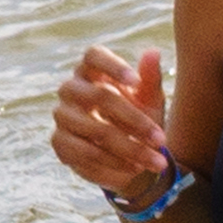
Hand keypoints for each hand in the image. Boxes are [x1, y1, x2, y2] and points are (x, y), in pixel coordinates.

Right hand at [51, 45, 168, 206]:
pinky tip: (135, 171)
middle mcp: (71, 90)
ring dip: (130, 149)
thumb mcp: (150, 100)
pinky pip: (86, 154)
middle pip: (97, 96)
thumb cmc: (139, 116)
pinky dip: (113, 165)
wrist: (126, 153)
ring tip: (157, 162)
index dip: (111, 66)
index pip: (93, 56)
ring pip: (95, 130)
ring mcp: (62, 116)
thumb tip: (153, 52)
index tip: (135, 82)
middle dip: (134, 120)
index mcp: (93, 71)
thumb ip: (151, 79)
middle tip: (162, 140)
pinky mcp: (59, 142)